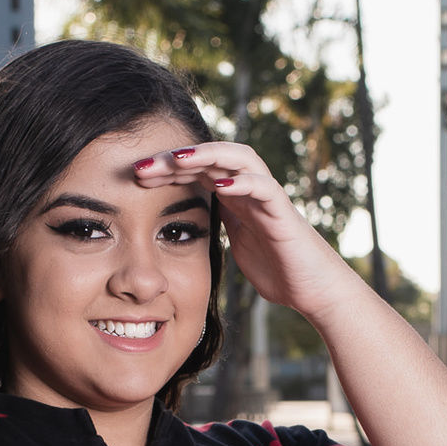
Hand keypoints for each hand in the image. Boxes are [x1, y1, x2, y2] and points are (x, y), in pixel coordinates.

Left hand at [134, 142, 356, 323]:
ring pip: (238, 160)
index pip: (195, 170)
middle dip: (174, 159)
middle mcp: (248, 190)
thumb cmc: (277, 269)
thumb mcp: (233, 245)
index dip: (166, 169)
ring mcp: (267, 197)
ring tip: (177, 159)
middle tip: (140, 166)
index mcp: (233, 197)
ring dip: (206, 156)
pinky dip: (244, 182)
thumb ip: (213, 228)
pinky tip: (221, 185)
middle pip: (210, 158)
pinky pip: (265, 188)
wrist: (313, 289)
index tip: (133, 177)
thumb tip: (179, 230)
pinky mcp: (283, 212)